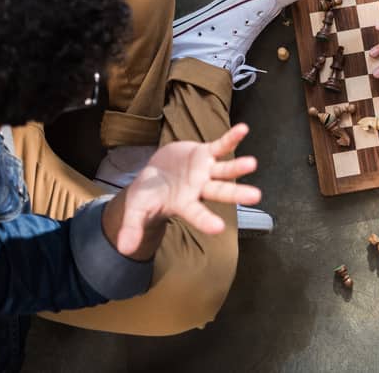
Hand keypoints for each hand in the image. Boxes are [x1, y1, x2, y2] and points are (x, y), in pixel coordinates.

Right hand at [114, 124, 259, 256]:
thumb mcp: (136, 211)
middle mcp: (200, 189)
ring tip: (252, 163)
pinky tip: (243, 129)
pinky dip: (231, 138)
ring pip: (224, 170)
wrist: (153, 176)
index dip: (206, 220)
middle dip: (236, 194)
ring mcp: (205, 171)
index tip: (218, 228)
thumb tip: (123, 249)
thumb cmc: (148, 197)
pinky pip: (220, 146)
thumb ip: (132, 227)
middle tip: (255, 196)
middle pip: (220, 192)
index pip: (196, 214)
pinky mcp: (204, 154)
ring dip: (238, 166)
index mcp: (184, 205)